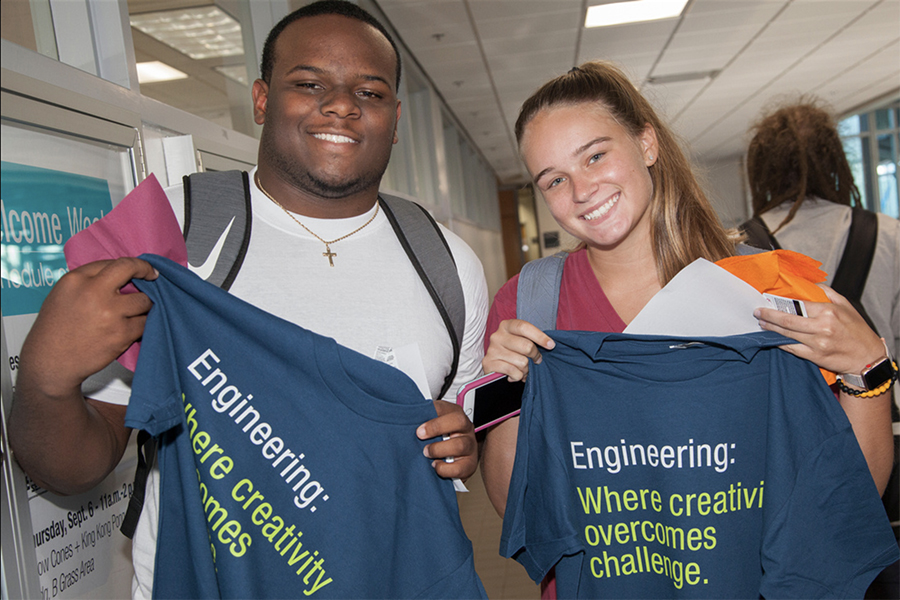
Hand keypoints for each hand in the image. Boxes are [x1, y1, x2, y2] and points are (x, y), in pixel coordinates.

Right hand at [21, 258, 157, 397]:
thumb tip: (121, 276)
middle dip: (146, 270)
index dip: (130, 265)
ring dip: (144, 305)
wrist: (51, 362)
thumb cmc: (55, 330)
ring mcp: (110, 313)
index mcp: (76, 280)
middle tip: (153, 276)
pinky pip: (144, 323)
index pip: (112, 262)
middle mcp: (93, 292)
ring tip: (136, 311)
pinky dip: (142, 324)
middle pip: (130, 269)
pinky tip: (134, 327)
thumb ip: (89, 282)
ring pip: (144, 300)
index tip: (141, 267)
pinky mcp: (121, 333)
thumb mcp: (63, 295)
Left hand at [417, 400, 476, 479]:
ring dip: (438, 450)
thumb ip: (421, 418)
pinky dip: (444, 468)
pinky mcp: (469, 465)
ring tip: (426, 453)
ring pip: (460, 445)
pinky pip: (459, 468)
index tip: (419, 430)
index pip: (446, 408)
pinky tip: (436, 465)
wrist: (451, 458)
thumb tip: (407, 416)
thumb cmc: (437, 438)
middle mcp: (466, 429)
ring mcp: (470, 447)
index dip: (432, 417)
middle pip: (459, 421)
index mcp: (455, 414)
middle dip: (437, 428)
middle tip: (420, 437)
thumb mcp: (430, 424)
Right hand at [482, 319, 554, 381]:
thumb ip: (532, 340)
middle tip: (536, 361)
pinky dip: (518, 376)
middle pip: (526, 346)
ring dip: (527, 369)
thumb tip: (550, 345)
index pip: (524, 327)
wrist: (496, 368)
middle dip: (536, 356)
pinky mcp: (488, 363)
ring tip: (524, 369)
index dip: (539, 336)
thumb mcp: (522, 341)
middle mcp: (497, 336)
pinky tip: (515, 374)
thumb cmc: (514, 352)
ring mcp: (492, 350)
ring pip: (522, 362)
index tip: (551, 345)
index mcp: (506, 326)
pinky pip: (513, 372)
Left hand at [753, 284, 884, 374]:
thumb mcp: (846, 306)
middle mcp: (822, 327)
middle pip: (787, 320)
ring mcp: (817, 343)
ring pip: (786, 335)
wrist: (868, 358)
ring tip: (762, 323)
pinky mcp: (814, 356)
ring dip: (771, 328)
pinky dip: (779, 342)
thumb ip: (827, 293)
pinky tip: (771, 337)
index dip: (780, 303)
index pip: (798, 305)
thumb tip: (811, 285)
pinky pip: (791, 348)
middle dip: (769, 316)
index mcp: (829, 312)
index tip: (769, 300)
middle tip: (758, 312)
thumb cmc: (858, 331)